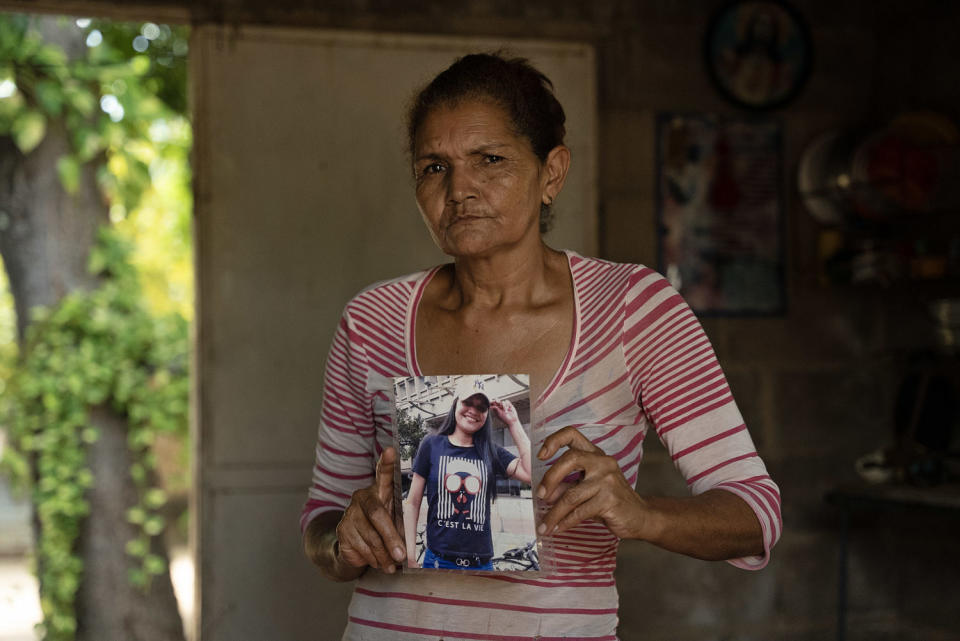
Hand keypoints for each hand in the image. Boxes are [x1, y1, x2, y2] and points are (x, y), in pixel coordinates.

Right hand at [335, 447, 405, 572]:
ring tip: (392, 565)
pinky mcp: (342, 530)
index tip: (391, 450)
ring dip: (384, 554)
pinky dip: (373, 559)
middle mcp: (362, 497)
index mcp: (379, 491)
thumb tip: (410, 552)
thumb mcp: (395, 525)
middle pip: (377, 514)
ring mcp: (350, 513)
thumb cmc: (382, 531)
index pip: (383, 474)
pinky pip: (361, 547)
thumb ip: (402, 531)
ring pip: (370, 535)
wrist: (354, 549)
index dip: (387, 463)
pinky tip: (378, 562)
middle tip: (401, 555)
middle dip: (391, 537)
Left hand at [490, 399, 519, 425]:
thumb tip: (490, 406)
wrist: (512, 420)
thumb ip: (496, 409)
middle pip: (497, 401)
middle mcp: (500, 407)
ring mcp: (504, 406)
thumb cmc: (505, 418)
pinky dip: (507, 404)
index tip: (492, 401)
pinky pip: (507, 401)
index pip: (493, 404)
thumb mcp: (499, 414)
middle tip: (497, 402)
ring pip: (502, 401)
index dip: (492, 401)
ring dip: (504, 405)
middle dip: (497, 400)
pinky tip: (508, 408)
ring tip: (505, 410)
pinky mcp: (509, 405)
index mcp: (496, 409)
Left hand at [536, 426, 647, 538]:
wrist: (640, 516)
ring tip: (544, 525)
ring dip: (554, 513)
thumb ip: (566, 486)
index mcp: (595, 454)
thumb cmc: (610, 499)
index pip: (572, 434)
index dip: (553, 441)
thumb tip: (543, 493)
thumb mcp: (587, 488)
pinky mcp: (610, 499)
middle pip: (570, 459)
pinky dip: (565, 522)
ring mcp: (608, 480)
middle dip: (550, 478)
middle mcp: (602, 462)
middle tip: (540, 495)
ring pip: (572, 495)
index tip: (541, 456)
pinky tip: (558, 528)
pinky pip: (580, 511)